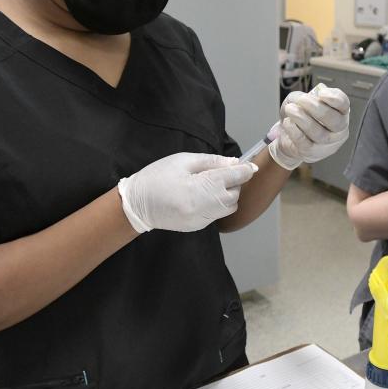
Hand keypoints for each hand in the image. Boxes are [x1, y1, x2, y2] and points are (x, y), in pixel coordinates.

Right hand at [117, 153, 256, 232]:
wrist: (136, 205)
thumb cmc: (157, 177)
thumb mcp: (182, 161)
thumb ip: (211, 162)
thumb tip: (234, 163)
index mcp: (201, 187)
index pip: (234, 178)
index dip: (245, 170)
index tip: (251, 165)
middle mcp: (205, 207)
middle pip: (234, 194)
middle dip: (233, 182)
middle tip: (219, 172)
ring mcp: (202, 219)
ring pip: (229, 207)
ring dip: (227, 195)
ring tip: (210, 185)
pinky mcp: (198, 227)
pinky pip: (217, 214)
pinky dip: (216, 204)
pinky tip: (201, 196)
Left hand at [268, 86, 350, 169]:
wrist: (288, 136)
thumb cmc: (300, 116)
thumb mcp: (301, 100)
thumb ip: (305, 96)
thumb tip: (308, 98)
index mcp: (340, 113)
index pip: (344, 105)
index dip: (335, 99)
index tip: (321, 93)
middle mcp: (338, 130)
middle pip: (335, 120)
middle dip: (317, 108)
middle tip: (301, 100)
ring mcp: (327, 144)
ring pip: (319, 133)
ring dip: (302, 118)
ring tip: (290, 109)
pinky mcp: (312, 153)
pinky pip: (304, 142)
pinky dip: (294, 130)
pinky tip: (288, 122)